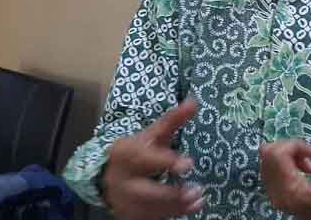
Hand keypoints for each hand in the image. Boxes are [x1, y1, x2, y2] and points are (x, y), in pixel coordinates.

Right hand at [102, 98, 204, 219]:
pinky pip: (152, 217)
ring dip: (177, 206)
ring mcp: (124, 200)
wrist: (111, 175)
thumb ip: (173, 120)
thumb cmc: (138, 151)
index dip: (166, 161)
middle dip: (170, 193)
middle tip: (196, 190)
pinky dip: (173, 214)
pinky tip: (193, 207)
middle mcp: (121, 179)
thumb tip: (194, 102)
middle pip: (145, 190)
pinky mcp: (130, 214)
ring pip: (150, 207)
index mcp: (124, 154)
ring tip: (198, 199)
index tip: (188, 164)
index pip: (144, 158)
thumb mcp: (153, 134)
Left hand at [259, 139, 310, 219]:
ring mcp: (276, 195)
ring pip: (267, 158)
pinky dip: (284, 161)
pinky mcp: (276, 194)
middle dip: (290, 147)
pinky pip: (268, 167)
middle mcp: (281, 195)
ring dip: (288, 154)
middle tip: (310, 155)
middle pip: (268, 153)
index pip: (277, 156)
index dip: (294, 146)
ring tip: (308, 164)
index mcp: (298, 194)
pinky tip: (302, 169)